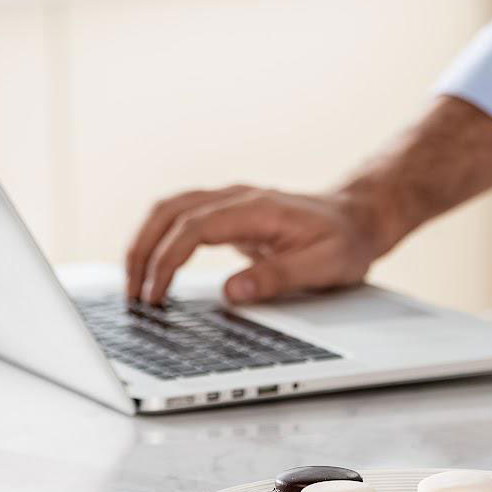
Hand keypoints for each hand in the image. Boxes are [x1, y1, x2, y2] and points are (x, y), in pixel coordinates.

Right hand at [125, 185, 384, 304]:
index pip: (195, 227)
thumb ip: (278, 278)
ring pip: (170, 210)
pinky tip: (151, 268)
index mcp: (258, 209)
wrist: (360, 218)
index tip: (156, 293)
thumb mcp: (325, 266)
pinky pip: (181, 219)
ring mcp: (231, 203)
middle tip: (131, 293)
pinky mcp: (228, 215)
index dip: (168, 259)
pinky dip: (159, 239)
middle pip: (170, 211)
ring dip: (144, 242)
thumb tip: (230, 292)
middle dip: (142, 249)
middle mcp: (238, 198)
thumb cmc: (346, 242)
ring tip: (133, 284)